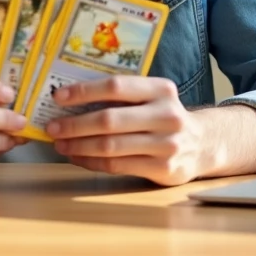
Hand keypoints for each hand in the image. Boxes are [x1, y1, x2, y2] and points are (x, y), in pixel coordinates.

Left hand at [45, 76, 204, 185]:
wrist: (203, 144)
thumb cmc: (163, 116)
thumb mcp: (153, 97)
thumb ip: (123, 96)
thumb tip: (71, 97)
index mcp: (161, 89)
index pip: (116, 87)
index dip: (84, 92)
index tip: (58, 97)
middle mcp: (166, 115)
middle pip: (110, 120)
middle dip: (75, 124)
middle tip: (52, 127)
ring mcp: (166, 144)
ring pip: (111, 146)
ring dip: (79, 146)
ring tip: (60, 144)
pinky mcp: (163, 169)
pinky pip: (118, 166)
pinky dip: (92, 162)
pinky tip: (77, 158)